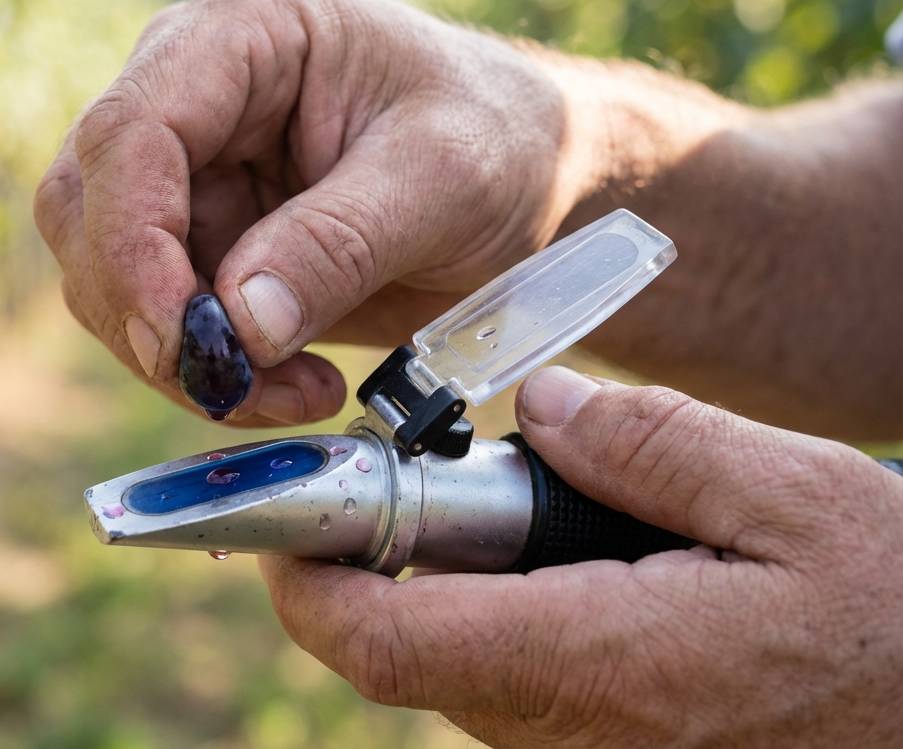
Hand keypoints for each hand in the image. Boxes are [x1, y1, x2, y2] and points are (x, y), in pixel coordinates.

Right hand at [34, 0, 586, 425]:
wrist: (526, 182)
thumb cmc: (499, 139)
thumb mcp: (445, 178)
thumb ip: (341, 242)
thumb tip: (241, 325)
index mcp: (243, 33)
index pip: (131, 131)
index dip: (134, 242)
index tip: (184, 337)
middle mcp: (190, 94)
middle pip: (89, 208)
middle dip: (148, 313)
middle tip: (233, 382)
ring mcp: (187, 172)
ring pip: (107, 277)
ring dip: (181, 359)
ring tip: (296, 389)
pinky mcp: (199, 241)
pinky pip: (157, 322)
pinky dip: (210, 373)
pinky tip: (292, 384)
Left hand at [260, 366, 902, 745]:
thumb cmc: (891, 612)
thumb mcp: (794, 495)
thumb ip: (650, 443)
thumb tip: (537, 410)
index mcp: (604, 661)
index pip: (385, 643)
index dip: (306, 579)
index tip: (284, 515)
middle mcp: (574, 733)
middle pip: (404, 652)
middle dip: (383, 561)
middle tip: (425, 474)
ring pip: (455, 670)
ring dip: (450, 587)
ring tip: (534, 508)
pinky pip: (513, 687)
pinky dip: (504, 617)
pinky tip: (579, 561)